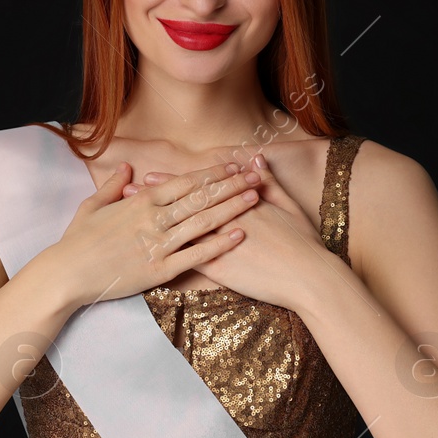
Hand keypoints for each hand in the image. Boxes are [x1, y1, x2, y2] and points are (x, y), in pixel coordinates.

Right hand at [37, 160, 262, 306]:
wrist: (66, 273)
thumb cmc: (77, 240)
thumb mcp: (93, 206)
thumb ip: (113, 185)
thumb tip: (127, 168)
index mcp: (140, 201)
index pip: (184, 182)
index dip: (212, 173)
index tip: (234, 166)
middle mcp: (153, 218)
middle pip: (200, 197)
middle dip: (231, 185)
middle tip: (256, 176)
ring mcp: (158, 243)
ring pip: (203, 222)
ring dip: (231, 208)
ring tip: (255, 198)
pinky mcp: (160, 269)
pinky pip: (196, 255)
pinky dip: (219, 244)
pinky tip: (240, 235)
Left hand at [122, 153, 327, 310]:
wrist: (310, 277)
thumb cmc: (304, 242)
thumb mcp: (289, 206)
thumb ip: (270, 182)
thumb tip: (255, 160)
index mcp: (239, 203)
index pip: (198, 189)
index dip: (171, 182)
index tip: (150, 175)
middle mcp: (225, 220)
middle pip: (182, 207)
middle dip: (153, 200)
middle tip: (128, 192)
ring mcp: (220, 245)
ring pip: (179, 231)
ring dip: (153, 225)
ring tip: (130, 218)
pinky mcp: (220, 270)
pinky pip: (189, 261)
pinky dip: (167, 255)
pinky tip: (147, 254)